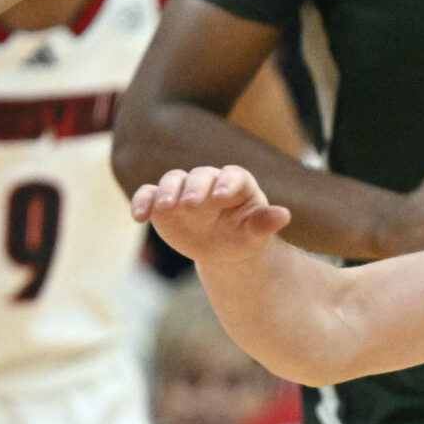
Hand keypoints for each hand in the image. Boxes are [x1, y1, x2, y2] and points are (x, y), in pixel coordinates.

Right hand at [131, 165, 291, 264]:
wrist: (223, 248)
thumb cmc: (244, 236)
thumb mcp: (255, 234)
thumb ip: (265, 223)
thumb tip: (284, 215)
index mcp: (237, 184)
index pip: (233, 176)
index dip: (227, 183)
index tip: (221, 196)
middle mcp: (209, 181)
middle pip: (200, 175)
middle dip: (195, 188)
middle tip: (191, 204)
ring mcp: (183, 189)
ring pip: (172, 180)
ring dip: (167, 191)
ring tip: (165, 207)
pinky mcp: (162, 202)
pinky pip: (148, 195)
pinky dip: (142, 202)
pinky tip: (139, 216)